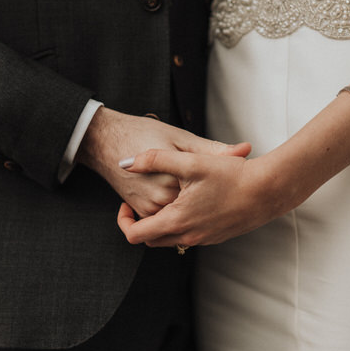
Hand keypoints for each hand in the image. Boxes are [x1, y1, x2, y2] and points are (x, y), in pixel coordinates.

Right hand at [77, 107, 250, 216]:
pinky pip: (165, 217)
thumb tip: (245, 150)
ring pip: (181, 216)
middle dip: (208, 199)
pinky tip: (179, 190)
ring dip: (190, 206)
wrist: (104, 140)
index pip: (213, 195)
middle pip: (198, 209)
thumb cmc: (142, 133)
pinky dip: (175, 207)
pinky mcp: (140, 211)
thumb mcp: (180, 138)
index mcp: (175, 183)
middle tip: (212, 182)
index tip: (228, 178)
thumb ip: (213, 149)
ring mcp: (149, 210)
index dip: (224, 186)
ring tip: (196, 186)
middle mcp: (160, 202)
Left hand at [116, 150, 291, 247]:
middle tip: (143, 199)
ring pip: (170, 239)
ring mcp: (203, 239)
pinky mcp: (216, 237)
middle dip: (140, 223)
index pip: (135, 235)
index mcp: (177, 221)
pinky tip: (190, 200)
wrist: (269, 190)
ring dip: (161, 223)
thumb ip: (154, 159)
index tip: (127, 202)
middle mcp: (188, 236)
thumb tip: (125, 162)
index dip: (123, 219)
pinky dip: (181, 224)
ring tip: (166, 198)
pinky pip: (189, 236)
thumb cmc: (232, 175)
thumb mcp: (190, 161)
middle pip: (150, 240)